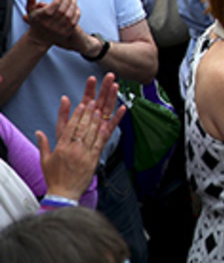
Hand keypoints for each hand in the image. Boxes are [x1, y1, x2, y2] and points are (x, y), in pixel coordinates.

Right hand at [23, 0, 80, 49]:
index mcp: (42, 17)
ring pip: (69, 15)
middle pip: (63, 9)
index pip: (54, 5)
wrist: (39, 38)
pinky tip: (76, 6)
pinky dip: (76, 12)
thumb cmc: (36, 20)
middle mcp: (50, 24)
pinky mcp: (65, 33)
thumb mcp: (30, 10)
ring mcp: (59, 29)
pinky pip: (74, 21)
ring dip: (73, 4)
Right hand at [36, 74, 124, 200]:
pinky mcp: (95, 158)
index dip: (78, 112)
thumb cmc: (54, 177)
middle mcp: (74, 147)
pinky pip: (104, 140)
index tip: (84, 101)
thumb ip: (44, 143)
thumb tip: (40, 131)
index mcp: (62, 146)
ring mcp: (86, 152)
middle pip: (84, 124)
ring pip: (95, 130)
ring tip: (105, 102)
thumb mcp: (45, 159)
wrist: (63, 194)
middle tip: (97, 95)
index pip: (71, 125)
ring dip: (101, 115)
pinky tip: (118, 115)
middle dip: (91, 108)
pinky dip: (111, 127)